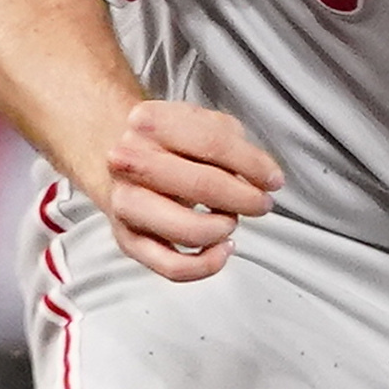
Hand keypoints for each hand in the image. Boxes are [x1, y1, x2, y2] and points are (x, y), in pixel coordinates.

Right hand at [92, 99, 283, 281]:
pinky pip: (171, 266)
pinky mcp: (127, 239)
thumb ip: (236, 146)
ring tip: (230, 220)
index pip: (213, 143)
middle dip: (244, 199)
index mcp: (150, 122)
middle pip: (202, 185)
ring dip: (222, 229)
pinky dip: (205, 265)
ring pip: (186, 230)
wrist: (115, 154)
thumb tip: (265, 177)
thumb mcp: (201, 124)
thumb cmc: (167, 143)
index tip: (273, 180)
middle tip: (259, 203)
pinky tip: (221, 249)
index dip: (253, 165)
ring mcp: (126, 203)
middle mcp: (130, 162)